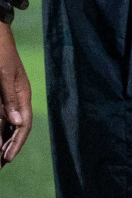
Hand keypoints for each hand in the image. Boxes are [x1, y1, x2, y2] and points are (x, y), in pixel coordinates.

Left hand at [0, 23, 31, 166]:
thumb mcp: (3, 73)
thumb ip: (10, 98)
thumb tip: (17, 122)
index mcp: (22, 94)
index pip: (23, 124)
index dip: (16, 143)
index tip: (6, 159)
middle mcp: (16, 98)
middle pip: (16, 128)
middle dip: (9, 147)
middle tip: (0, 165)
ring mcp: (7, 96)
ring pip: (7, 124)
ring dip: (2, 141)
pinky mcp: (0, 95)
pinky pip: (0, 116)